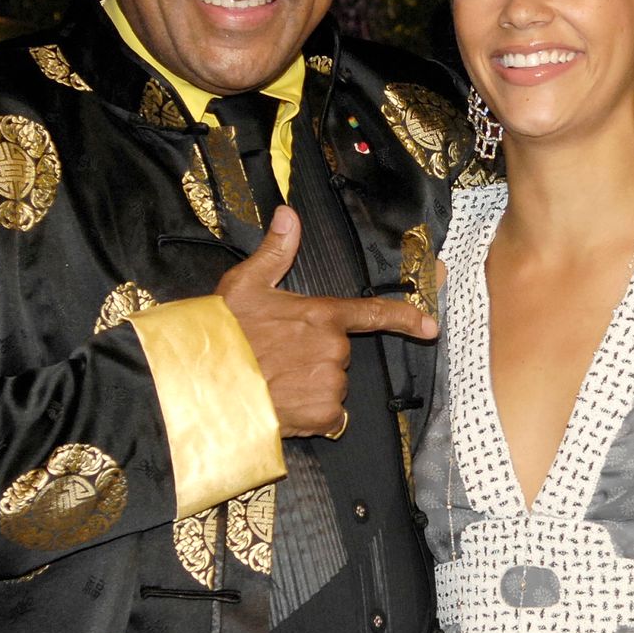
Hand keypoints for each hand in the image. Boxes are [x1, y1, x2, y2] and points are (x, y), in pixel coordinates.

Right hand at [217, 206, 439, 437]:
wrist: (203, 384)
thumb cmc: (222, 333)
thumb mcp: (245, 284)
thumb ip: (275, 251)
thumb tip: (288, 215)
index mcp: (321, 314)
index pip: (371, 312)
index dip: (405, 318)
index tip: (430, 327)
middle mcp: (334, 349)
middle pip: (338, 355)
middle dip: (314, 359)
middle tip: (277, 359)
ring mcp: (331, 383)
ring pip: (332, 387)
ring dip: (311, 388)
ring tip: (274, 383)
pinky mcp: (324, 415)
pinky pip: (328, 417)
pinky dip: (310, 417)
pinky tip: (282, 406)